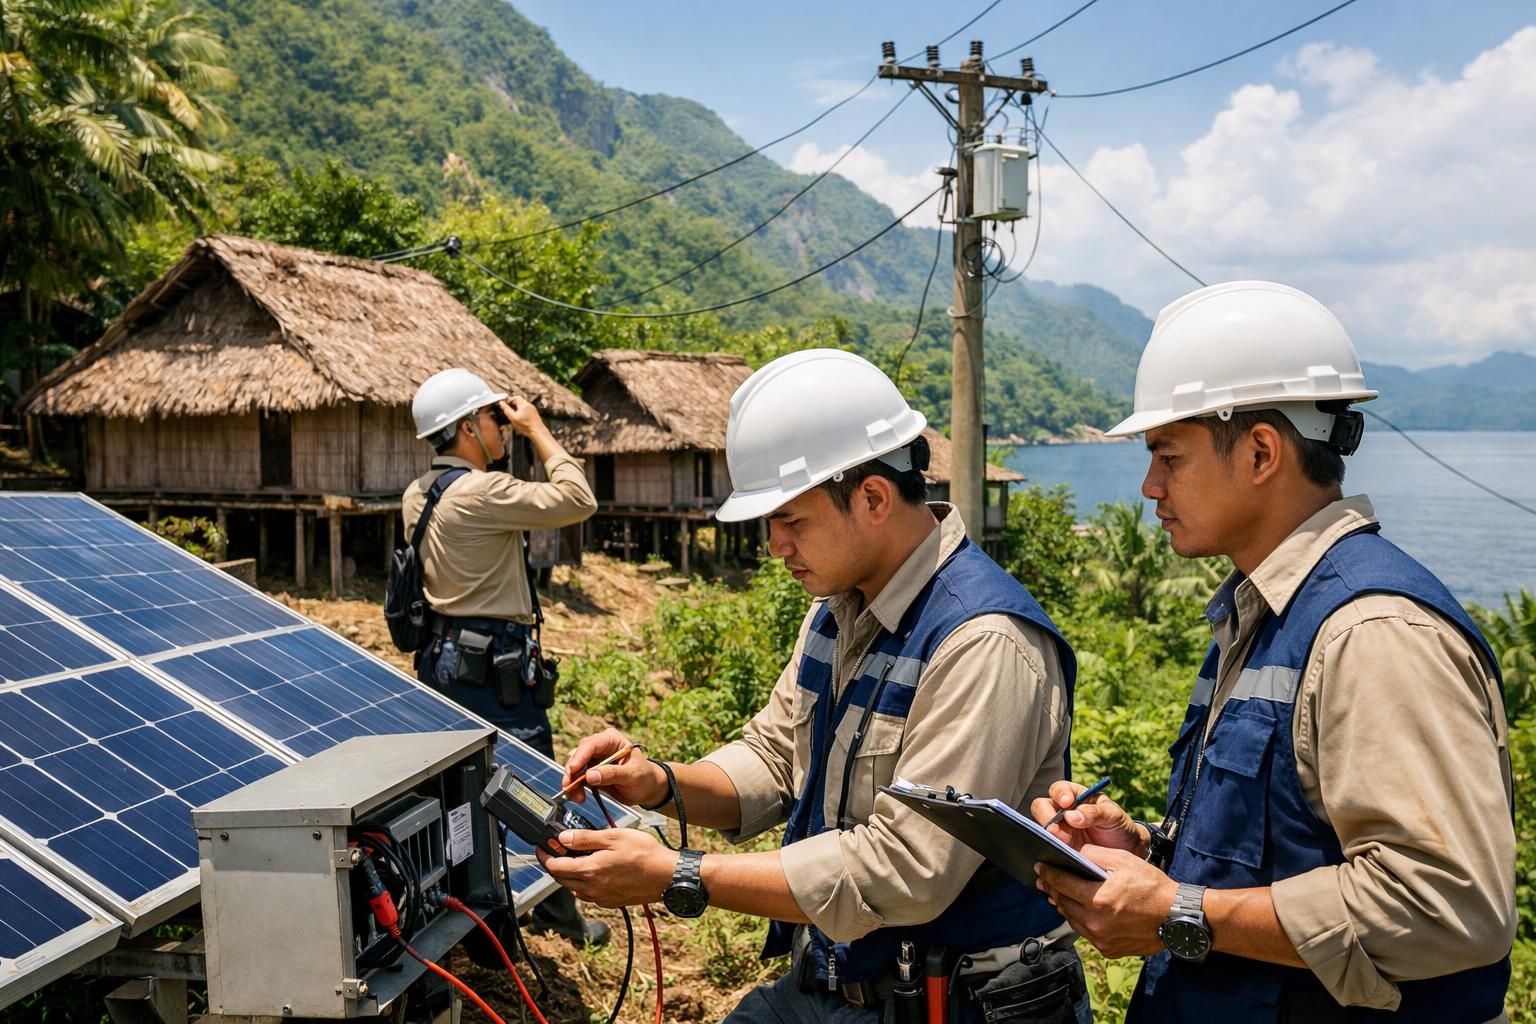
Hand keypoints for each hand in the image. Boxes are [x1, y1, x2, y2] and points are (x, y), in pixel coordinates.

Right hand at [498, 396, 548, 438]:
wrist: (537, 431)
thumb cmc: (526, 426)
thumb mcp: (513, 418)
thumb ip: (506, 410)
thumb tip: (501, 403)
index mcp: (524, 404)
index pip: (515, 397)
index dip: (508, 400)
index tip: (505, 404)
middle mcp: (529, 405)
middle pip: (519, 400)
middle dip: (512, 404)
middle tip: (508, 409)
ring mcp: (532, 409)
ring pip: (522, 405)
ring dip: (517, 408)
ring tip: (513, 414)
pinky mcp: (534, 413)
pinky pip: (526, 409)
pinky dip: (521, 411)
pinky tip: (520, 417)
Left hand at [535, 827, 676, 906]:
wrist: (667, 876)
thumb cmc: (644, 854)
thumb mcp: (613, 837)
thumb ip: (586, 838)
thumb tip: (563, 838)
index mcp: (589, 870)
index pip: (555, 867)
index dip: (545, 856)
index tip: (541, 847)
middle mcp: (591, 888)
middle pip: (561, 879)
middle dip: (554, 865)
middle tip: (556, 850)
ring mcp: (601, 898)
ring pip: (574, 888)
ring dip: (568, 875)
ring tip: (574, 858)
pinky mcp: (610, 902)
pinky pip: (588, 895)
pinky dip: (583, 884)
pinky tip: (593, 872)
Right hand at [561, 728, 667, 806]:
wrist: (648, 789)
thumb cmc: (645, 777)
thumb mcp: (632, 775)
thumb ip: (612, 774)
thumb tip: (590, 775)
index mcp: (611, 740)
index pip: (591, 745)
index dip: (580, 756)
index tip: (574, 770)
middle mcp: (600, 748)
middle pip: (579, 756)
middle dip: (572, 772)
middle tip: (569, 786)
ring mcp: (594, 761)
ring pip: (575, 769)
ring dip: (572, 783)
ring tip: (577, 797)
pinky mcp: (591, 774)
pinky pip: (578, 780)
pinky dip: (575, 789)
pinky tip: (578, 797)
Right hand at [1030, 780, 1145, 854]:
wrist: (1127, 853)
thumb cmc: (1120, 827)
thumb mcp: (1113, 815)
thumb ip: (1094, 812)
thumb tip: (1070, 816)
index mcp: (1076, 796)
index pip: (1059, 789)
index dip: (1059, 794)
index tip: (1067, 803)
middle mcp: (1063, 812)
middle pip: (1042, 807)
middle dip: (1047, 816)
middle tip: (1058, 829)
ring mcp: (1060, 830)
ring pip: (1042, 828)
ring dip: (1049, 835)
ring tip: (1065, 844)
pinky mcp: (1060, 848)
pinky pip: (1048, 846)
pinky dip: (1050, 848)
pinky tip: (1061, 853)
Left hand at [1036, 847, 1177, 957]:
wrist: (1177, 918)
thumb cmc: (1153, 887)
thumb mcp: (1125, 861)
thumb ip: (1095, 855)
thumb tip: (1075, 854)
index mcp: (1097, 899)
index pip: (1061, 883)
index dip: (1048, 874)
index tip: (1039, 867)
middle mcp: (1095, 922)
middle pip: (1063, 903)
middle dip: (1052, 889)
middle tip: (1045, 880)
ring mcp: (1101, 939)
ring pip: (1072, 920)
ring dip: (1065, 906)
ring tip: (1060, 894)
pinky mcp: (1108, 949)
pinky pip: (1086, 933)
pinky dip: (1082, 921)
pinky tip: (1082, 911)